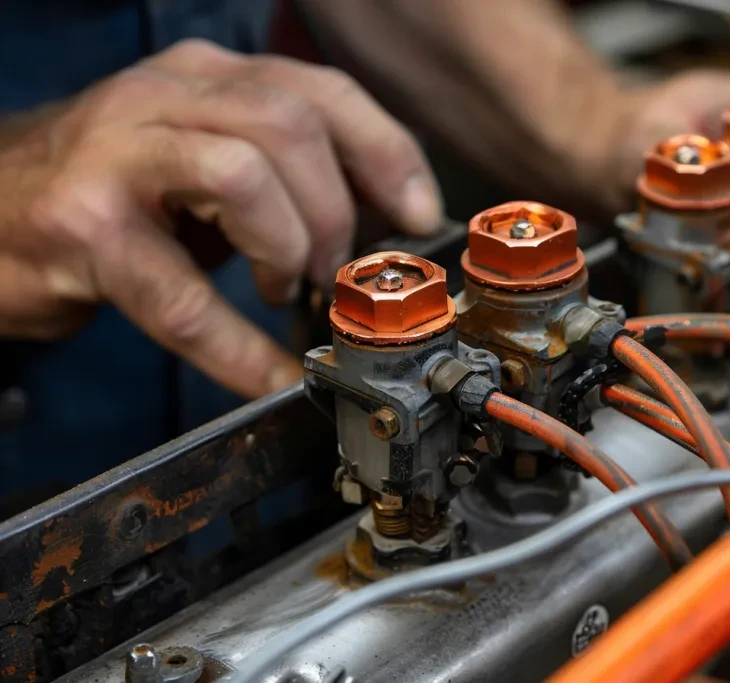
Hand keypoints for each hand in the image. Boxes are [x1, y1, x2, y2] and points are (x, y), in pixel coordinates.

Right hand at [0, 39, 442, 397]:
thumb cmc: (114, 193)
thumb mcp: (206, 157)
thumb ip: (283, 168)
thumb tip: (377, 215)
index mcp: (207, 77)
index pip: (322, 92)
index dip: (388, 155)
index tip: (419, 215)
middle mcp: (162, 98)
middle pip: (290, 126)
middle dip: (335, 212)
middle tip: (331, 268)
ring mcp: (116, 156)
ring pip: (243, 175)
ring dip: (286, 248)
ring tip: (283, 287)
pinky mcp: (83, 228)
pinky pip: (181, 294)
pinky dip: (238, 347)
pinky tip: (268, 375)